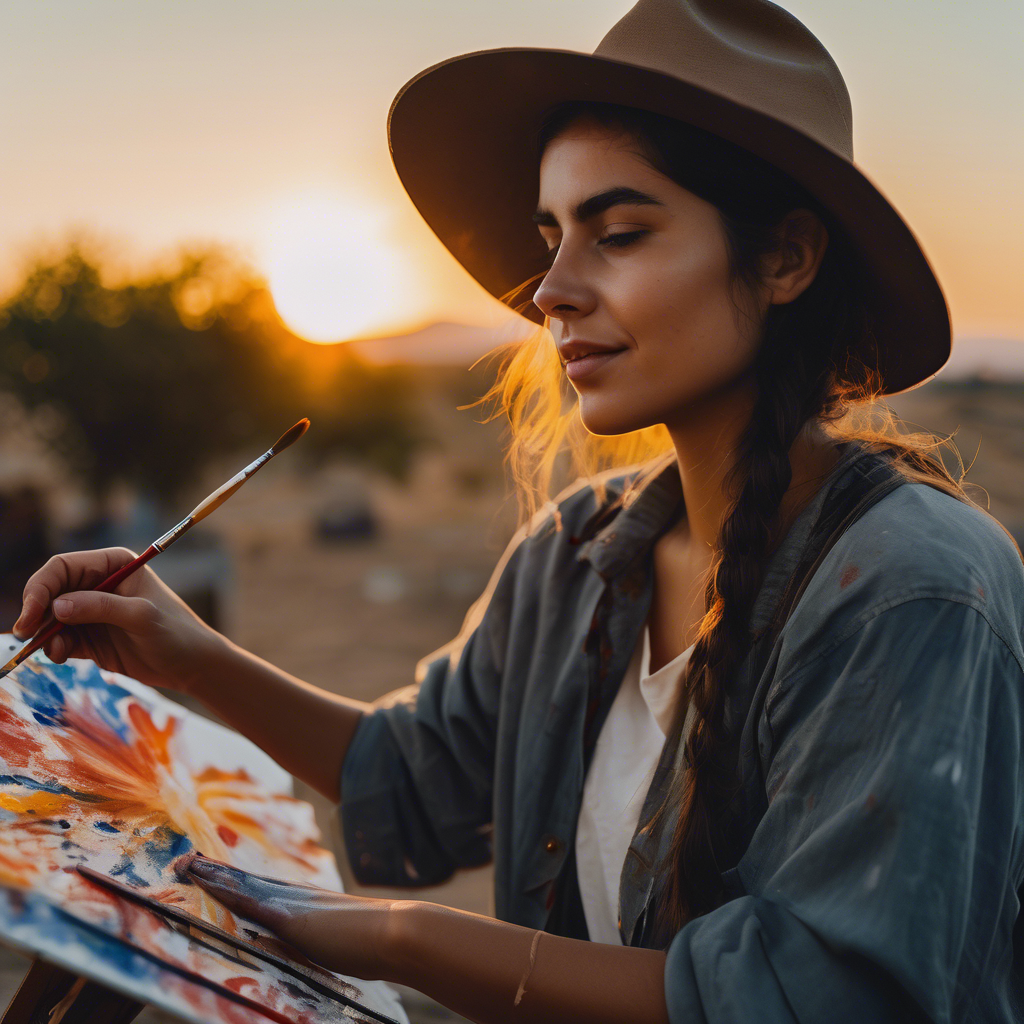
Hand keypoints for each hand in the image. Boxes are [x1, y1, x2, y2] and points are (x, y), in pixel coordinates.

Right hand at [12, 547, 223, 693]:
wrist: (191, 665)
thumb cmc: (175, 632)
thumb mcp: (142, 616)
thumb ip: (102, 608)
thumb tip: (58, 606)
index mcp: (113, 564)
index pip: (62, 567)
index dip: (41, 587)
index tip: (33, 614)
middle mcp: (97, 583)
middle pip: (49, 591)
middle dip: (36, 612)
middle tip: (26, 635)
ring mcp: (91, 611)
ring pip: (50, 618)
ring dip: (44, 634)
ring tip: (57, 652)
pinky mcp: (89, 637)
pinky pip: (59, 639)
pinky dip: (54, 648)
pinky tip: (62, 657)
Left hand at [186, 855, 397, 979]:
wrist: (397, 933)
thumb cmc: (377, 945)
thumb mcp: (341, 945)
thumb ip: (321, 943)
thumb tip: (313, 949)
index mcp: (306, 906)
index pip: (262, 891)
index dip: (236, 883)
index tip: (214, 873)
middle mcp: (295, 898)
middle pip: (246, 882)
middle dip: (216, 873)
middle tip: (185, 861)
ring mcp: (292, 905)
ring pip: (242, 886)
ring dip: (212, 876)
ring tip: (185, 864)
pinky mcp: (290, 918)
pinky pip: (248, 900)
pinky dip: (225, 890)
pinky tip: (206, 882)